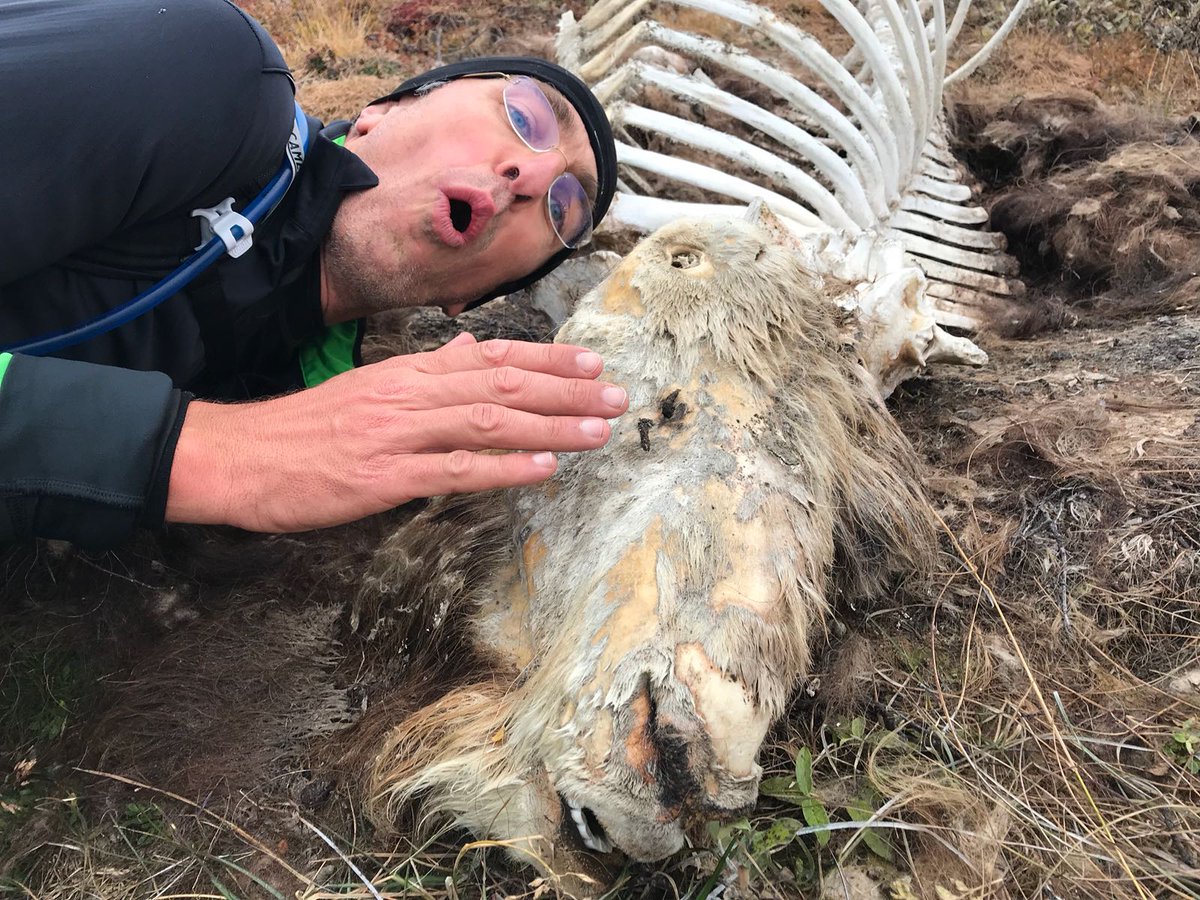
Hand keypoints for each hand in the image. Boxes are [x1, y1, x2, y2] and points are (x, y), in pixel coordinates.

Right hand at [165, 333, 627, 531]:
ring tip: (598, 431)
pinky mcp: (383, 476)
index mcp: (407, 372)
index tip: (591, 363)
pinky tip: (543, 469)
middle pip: (502, 385)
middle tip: (617, 397)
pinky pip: (454, 470)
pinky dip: (503, 468)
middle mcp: (410, 394)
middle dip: (566, 391)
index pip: (490, 358)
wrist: (238, 457)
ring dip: (551, 426)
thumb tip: (465, 349)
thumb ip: (423, 371)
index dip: (547, 360)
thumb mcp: (367, 388)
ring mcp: (397, 433)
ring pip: (489, 422)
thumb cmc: (304, 429)